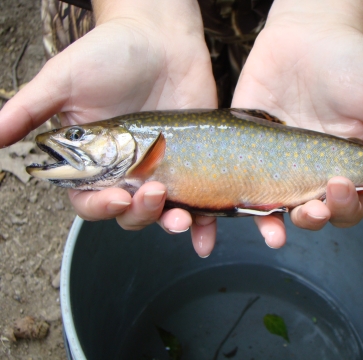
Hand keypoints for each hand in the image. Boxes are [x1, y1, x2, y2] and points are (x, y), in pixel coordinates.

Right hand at [0, 0, 216, 255]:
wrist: (161, 37)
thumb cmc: (109, 54)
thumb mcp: (64, 79)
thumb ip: (29, 110)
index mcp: (95, 161)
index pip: (91, 201)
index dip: (100, 209)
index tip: (116, 199)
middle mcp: (128, 171)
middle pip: (130, 214)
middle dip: (141, 215)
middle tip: (153, 194)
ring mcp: (163, 168)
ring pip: (164, 212)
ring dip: (172, 223)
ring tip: (182, 219)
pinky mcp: (194, 163)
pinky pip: (200, 199)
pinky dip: (205, 222)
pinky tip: (208, 235)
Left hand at [233, 0, 362, 247]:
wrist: (307, 30)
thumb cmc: (350, 62)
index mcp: (344, 162)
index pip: (348, 202)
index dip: (346, 206)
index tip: (341, 186)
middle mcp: (310, 166)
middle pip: (312, 210)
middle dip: (313, 218)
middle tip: (312, 208)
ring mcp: (277, 159)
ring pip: (275, 204)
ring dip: (277, 224)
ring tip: (278, 230)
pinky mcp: (248, 145)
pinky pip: (242, 179)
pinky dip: (241, 200)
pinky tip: (243, 209)